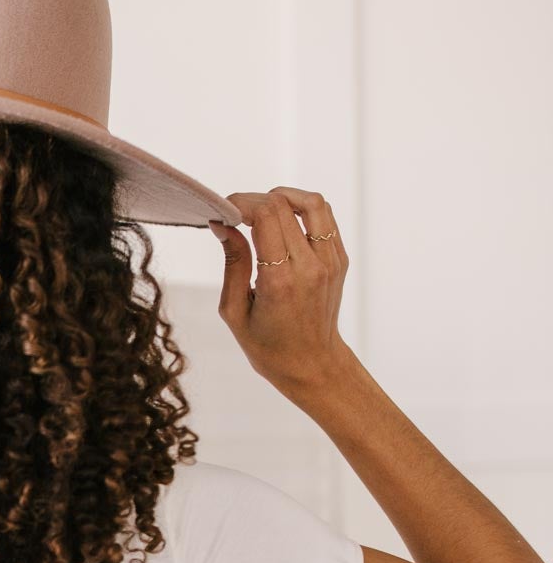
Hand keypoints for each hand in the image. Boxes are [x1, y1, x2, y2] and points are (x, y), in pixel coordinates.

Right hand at [209, 187, 350, 391]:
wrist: (311, 365)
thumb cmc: (268, 347)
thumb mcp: (235, 312)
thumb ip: (233, 264)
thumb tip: (223, 225)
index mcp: (280, 281)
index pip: (265, 216)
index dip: (241, 203)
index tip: (225, 211)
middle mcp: (309, 267)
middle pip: (283, 205)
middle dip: (254, 200)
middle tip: (237, 213)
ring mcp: (329, 262)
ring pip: (311, 203)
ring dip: (283, 197)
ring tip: (263, 211)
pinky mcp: (339, 260)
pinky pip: (324, 218)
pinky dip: (301, 210)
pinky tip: (284, 223)